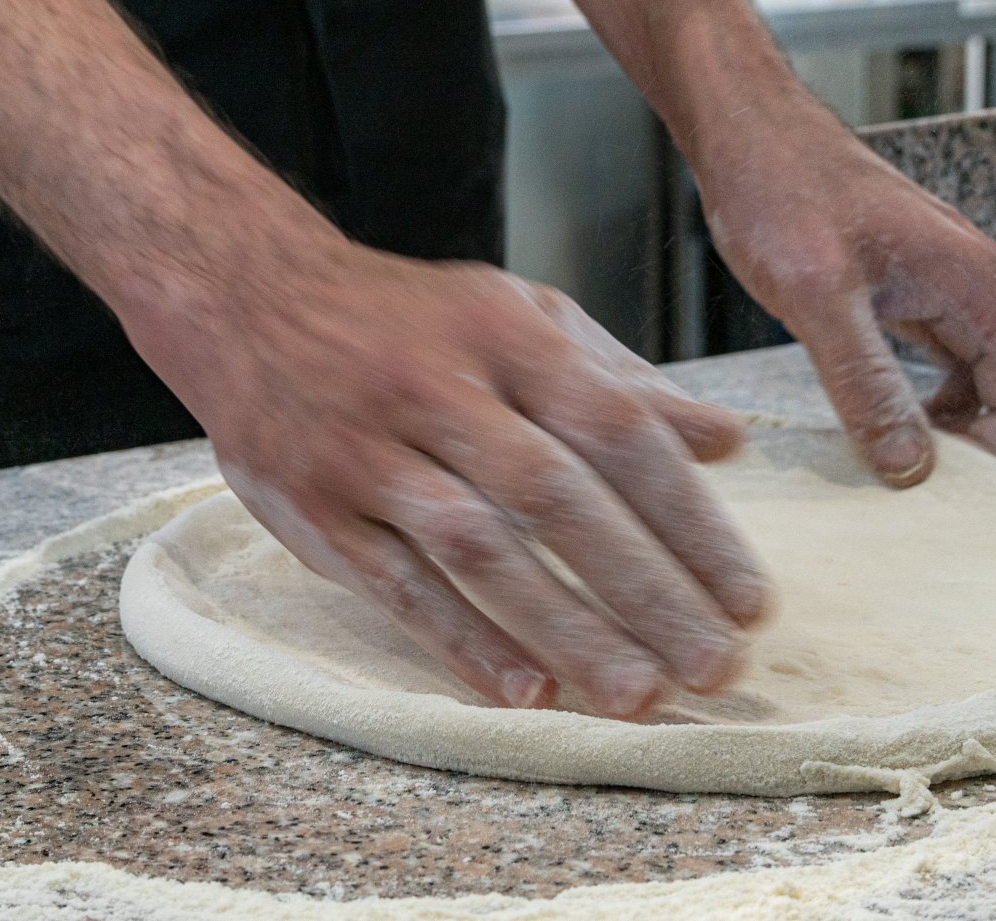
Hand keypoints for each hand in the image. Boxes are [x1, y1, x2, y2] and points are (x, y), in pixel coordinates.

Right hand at [137, 240, 771, 718]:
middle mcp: (440, 389)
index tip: (746, 597)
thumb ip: (620, 379)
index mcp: (506, 336)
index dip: (689, 519)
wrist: (249, 299)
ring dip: (565, 627)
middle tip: (715, 667)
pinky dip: (460, 640)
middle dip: (646, 589)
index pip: (617, 431)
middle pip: (557, 497)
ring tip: (637, 697)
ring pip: (478, 546)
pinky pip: (394, 582)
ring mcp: (371, 450)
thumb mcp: (517, 316)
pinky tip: (525, 692)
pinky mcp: (315, 505)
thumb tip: (724, 441)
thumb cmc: (406, 319)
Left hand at [686, 76, 995, 483]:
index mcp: (977, 282)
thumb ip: (865, 381)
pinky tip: (893, 414)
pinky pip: (972, 360)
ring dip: (987, 421)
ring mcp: (959, 287)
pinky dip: (955, 401)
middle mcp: (985, 283)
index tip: (927, 467)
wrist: (750, 133)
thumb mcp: (813, 295)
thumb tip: (910, 467)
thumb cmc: (779, 190)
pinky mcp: (925, 293)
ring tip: (910, 445)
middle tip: (946, 462)